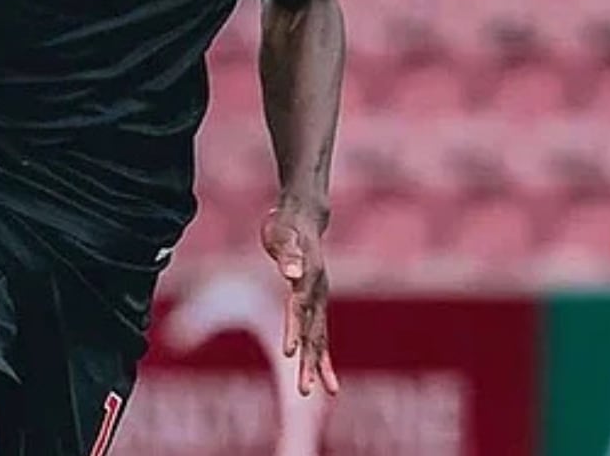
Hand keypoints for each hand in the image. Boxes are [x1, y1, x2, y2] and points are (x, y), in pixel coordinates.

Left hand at [260, 201, 338, 397]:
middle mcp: (317, 294)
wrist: (303, 217)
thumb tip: (294, 272)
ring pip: (320, 338)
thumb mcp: (283, 237)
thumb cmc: (287, 226)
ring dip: (319, 366)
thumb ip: (289, 256)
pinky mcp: (314, 303)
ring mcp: (318, 300)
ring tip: (325, 392)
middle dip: (310, 362)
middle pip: (314, 332)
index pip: (299, 310)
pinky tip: (326, 377)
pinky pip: (320, 334)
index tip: (288, 354)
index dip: (294, 331)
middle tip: (305, 390)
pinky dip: (323, 356)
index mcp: (307, 279)